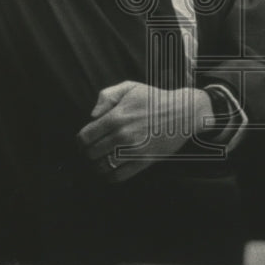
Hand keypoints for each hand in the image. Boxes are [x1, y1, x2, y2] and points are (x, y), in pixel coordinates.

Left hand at [77, 80, 212, 179]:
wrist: (183, 112)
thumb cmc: (154, 98)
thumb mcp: (130, 87)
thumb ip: (106, 96)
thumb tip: (92, 116)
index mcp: (116, 117)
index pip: (85, 137)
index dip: (81, 141)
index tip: (84, 142)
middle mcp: (123, 135)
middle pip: (92, 153)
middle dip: (89, 153)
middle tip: (92, 151)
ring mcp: (134, 150)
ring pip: (103, 166)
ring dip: (98, 165)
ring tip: (100, 161)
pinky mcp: (145, 161)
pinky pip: (119, 176)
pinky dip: (110, 176)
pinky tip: (110, 171)